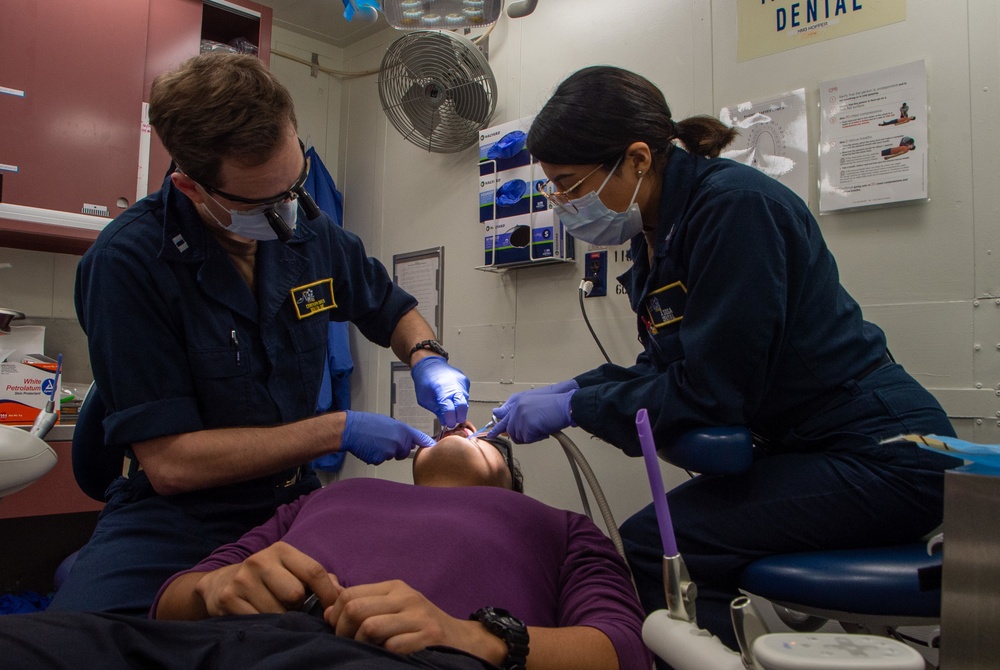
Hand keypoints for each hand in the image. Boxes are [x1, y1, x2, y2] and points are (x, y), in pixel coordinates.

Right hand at [194, 542, 341, 616]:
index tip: (333, 608)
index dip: (328, 593)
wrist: (221, 583)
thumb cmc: (269, 579)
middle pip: (295, 594)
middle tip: (292, 607)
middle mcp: (259, 560)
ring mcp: (242, 580)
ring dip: (282, 618)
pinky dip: (265, 624)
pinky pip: (259, 621)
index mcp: (281, 550)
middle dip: (298, 606)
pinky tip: (261, 616)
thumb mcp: (291, 570)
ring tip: (276, 610)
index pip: (314, 571)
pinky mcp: (228, 599)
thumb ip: (320, 579)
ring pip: (277, 611)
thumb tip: (341, 593)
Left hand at [326, 580, 503, 661]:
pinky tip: (386, 656)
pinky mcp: (428, 637)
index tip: (337, 630)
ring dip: (361, 644)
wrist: (464, 640)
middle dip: (342, 631)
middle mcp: (406, 598)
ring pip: (370, 627)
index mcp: (395, 588)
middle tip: (347, 644)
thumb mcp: (395, 607)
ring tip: (366, 650)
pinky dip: (383, 655)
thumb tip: (327, 604)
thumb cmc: (421, 626)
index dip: (334, 615)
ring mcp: (418, 617)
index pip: (349, 593)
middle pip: (355, 608)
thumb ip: (364, 602)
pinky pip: (391, 647)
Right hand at [342, 411, 434, 463]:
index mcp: (402, 429)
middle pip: (404, 451)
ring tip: (375, 442)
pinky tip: (370, 447)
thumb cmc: (367, 424)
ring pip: (392, 456)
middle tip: (384, 440)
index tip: (434, 447)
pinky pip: (381, 460)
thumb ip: (401, 432)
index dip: (427, 443)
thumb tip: (410, 441)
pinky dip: (376, 456)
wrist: (351, 429)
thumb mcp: (389, 423)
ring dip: (385, 452)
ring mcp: (390, 450)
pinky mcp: (381, 459)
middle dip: (397, 449)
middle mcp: (399, 440)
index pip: (420, 438)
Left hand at [410, 356, 469, 427]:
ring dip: (459, 409)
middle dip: (458, 417)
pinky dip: (459, 400)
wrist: (429, 364)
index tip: (448, 424)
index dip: (450, 419)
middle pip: (463, 406)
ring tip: (450, 409)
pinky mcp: (465, 381)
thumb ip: (437, 410)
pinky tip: (452, 399)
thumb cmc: (424, 379)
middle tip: (452, 421)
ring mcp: (462, 382)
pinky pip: (465, 395)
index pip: (450, 409)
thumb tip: (445, 420)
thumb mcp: (424, 399)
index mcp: (441, 388)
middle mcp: (454, 384)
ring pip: (465, 401)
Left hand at [488, 387, 576, 443]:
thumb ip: (515, 408)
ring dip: (530, 436)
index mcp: (517, 400)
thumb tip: (497, 413)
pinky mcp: (527, 426)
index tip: (489, 435)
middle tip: (527, 432)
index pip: (502, 415)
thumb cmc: (554, 403)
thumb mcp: (532, 401)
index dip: (496, 427)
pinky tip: (544, 430)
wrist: (567, 404)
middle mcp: (516, 407)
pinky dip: (536, 438)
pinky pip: (527, 440)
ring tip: (541, 427)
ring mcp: (520, 417)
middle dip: (520, 434)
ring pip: (518, 437)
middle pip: (509, 430)